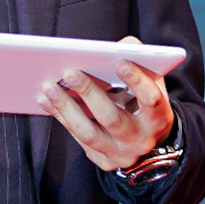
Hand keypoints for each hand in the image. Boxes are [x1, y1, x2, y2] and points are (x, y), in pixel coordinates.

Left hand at [39, 36, 175, 171]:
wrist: (148, 142)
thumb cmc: (145, 104)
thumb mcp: (152, 85)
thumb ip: (142, 62)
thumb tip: (125, 44)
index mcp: (158, 118)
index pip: (150, 99)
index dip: (136, 81)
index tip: (119, 62)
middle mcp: (141, 139)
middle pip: (112, 118)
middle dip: (89, 93)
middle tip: (69, 72)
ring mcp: (121, 153)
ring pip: (89, 133)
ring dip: (66, 108)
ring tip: (49, 86)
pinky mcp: (103, 159)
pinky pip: (78, 138)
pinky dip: (61, 117)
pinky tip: (46, 100)